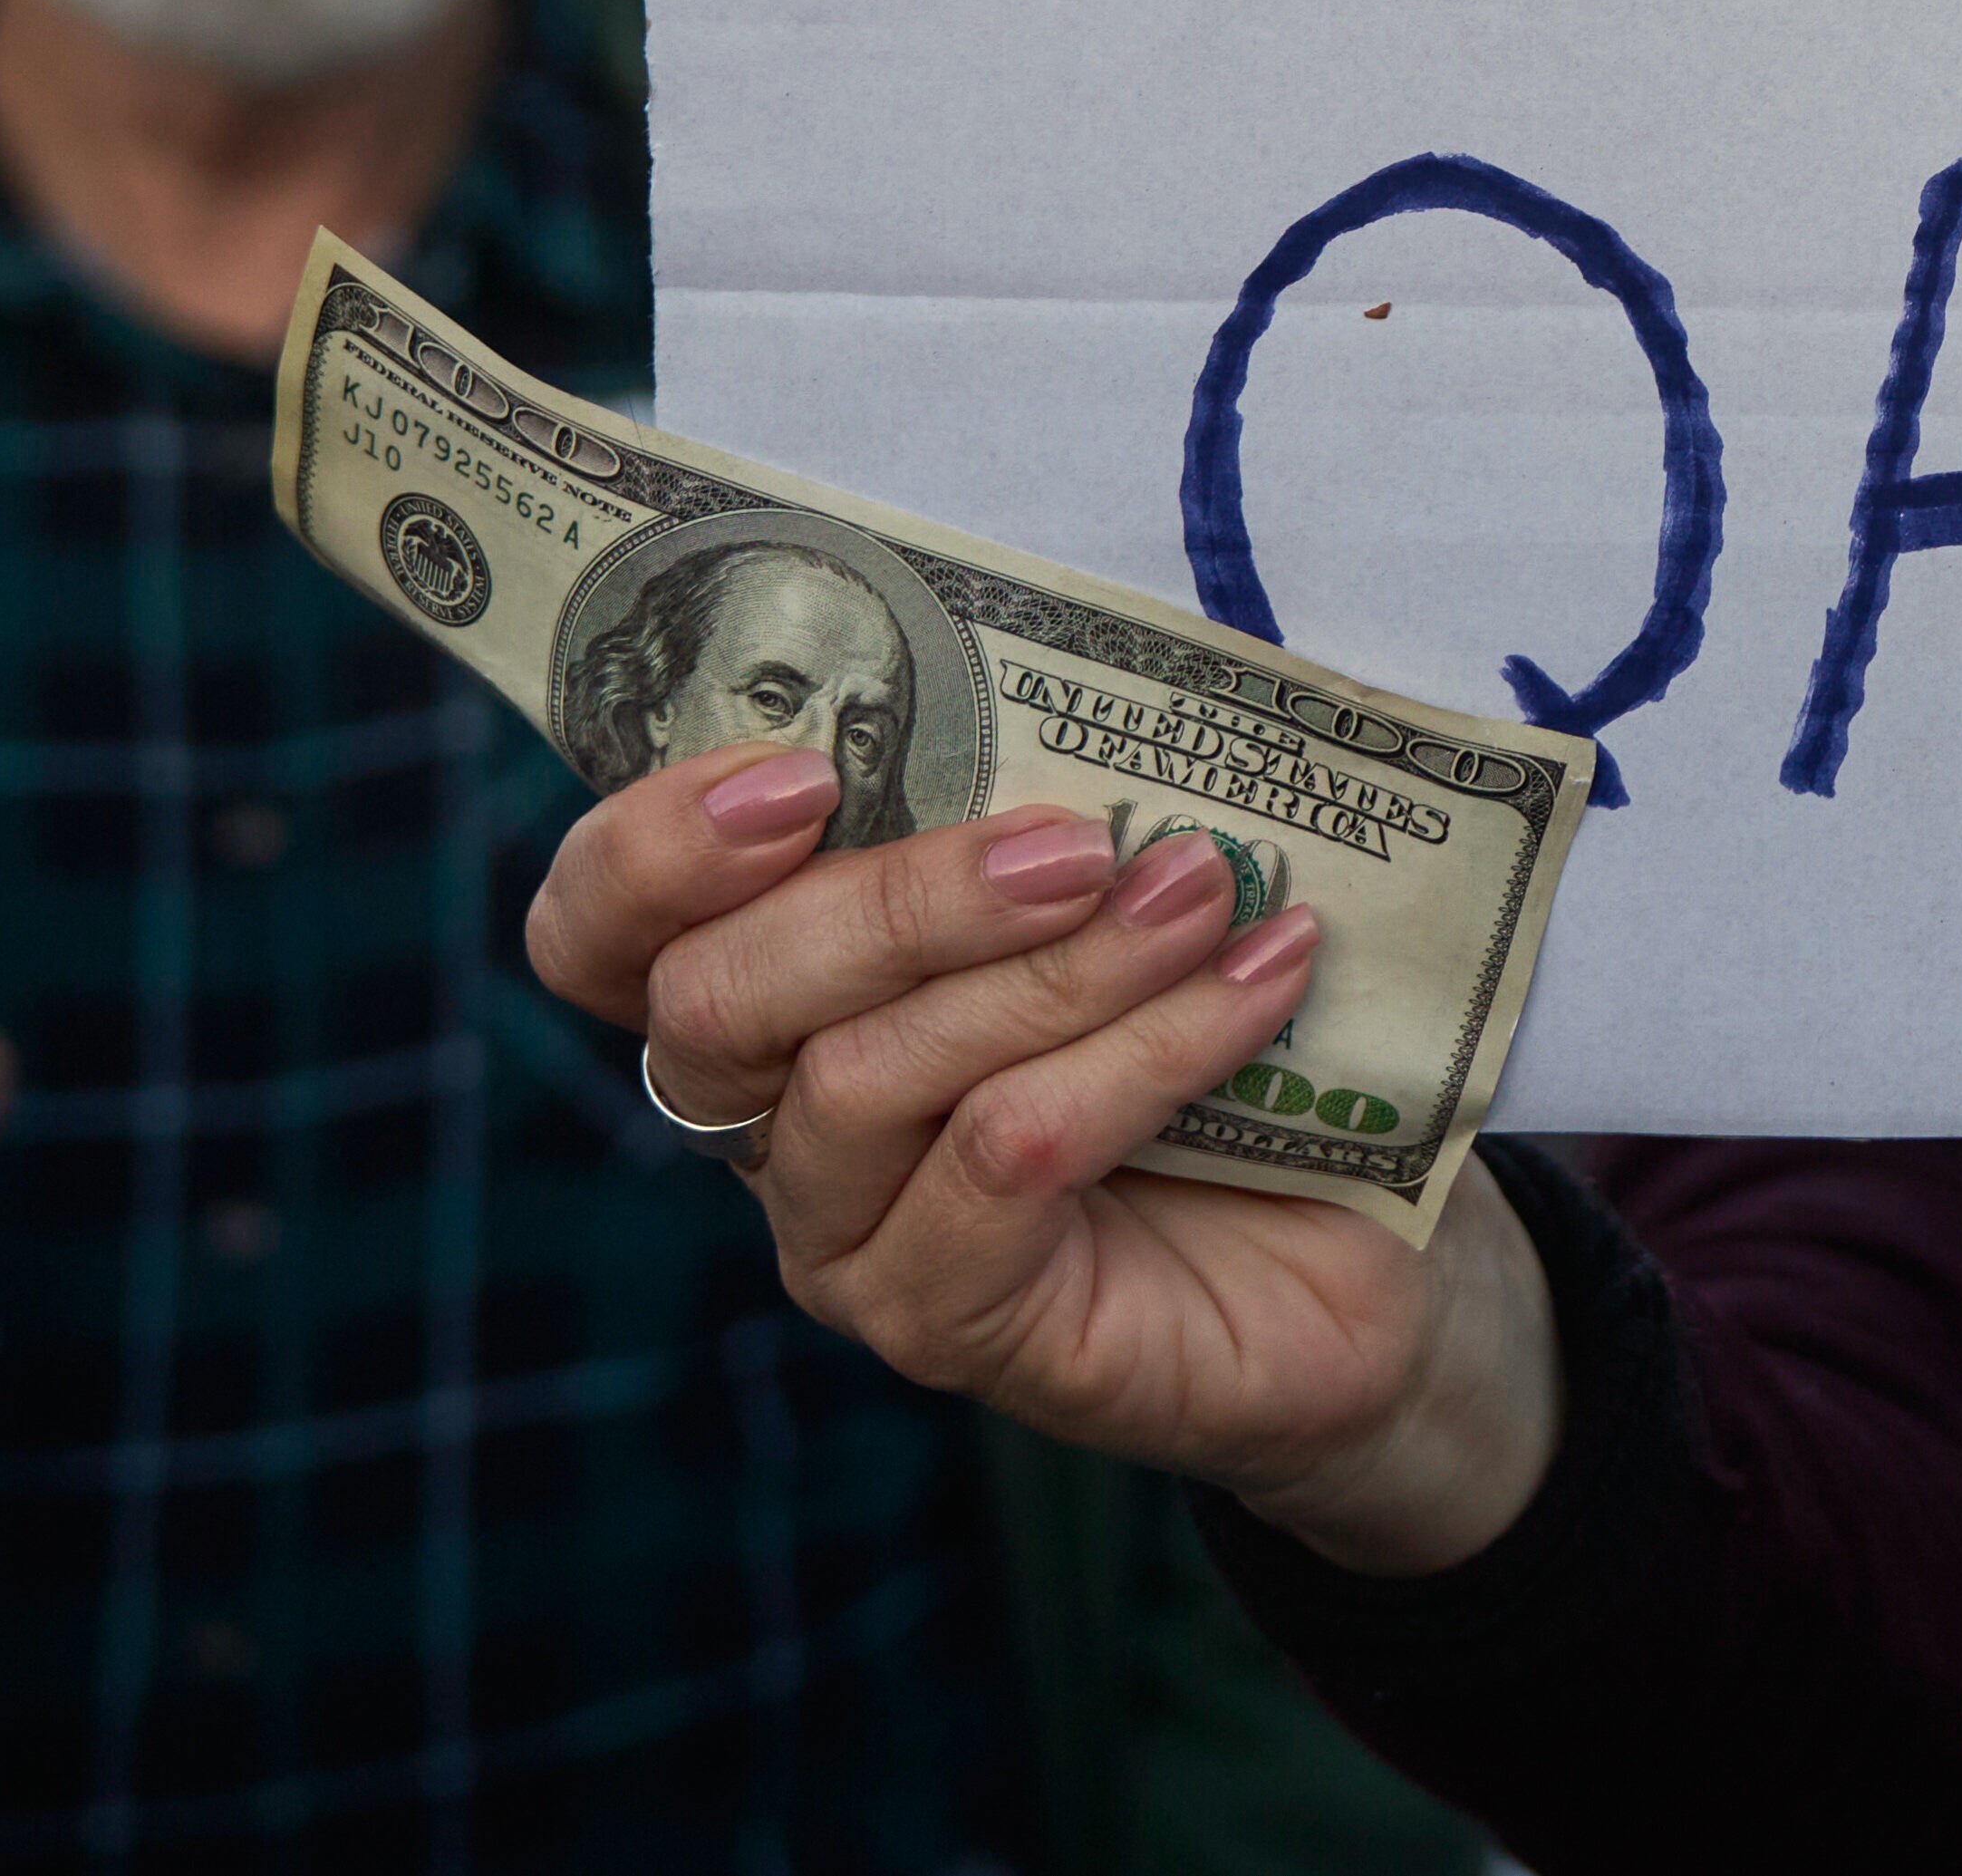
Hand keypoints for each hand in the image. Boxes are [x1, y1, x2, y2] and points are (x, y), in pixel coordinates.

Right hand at [522, 741, 1561, 1576]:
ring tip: (1201, 892)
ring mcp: (849, 1240)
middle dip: (894, 897)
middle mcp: (773, 1125)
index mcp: (773, 991)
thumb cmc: (1224, 1031)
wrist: (1364, 1262)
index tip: (798, 771)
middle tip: (1073, 840)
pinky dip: (1141, 1053)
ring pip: (867, 1076)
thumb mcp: (1122, 877)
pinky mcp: (953, 1323)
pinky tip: (1255, 984)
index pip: (598, 933)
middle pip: (714, 1001)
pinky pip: (1006, 1161)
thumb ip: (1047, 780)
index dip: (651, 848)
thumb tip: (1100, 638)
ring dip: (1053, 968)